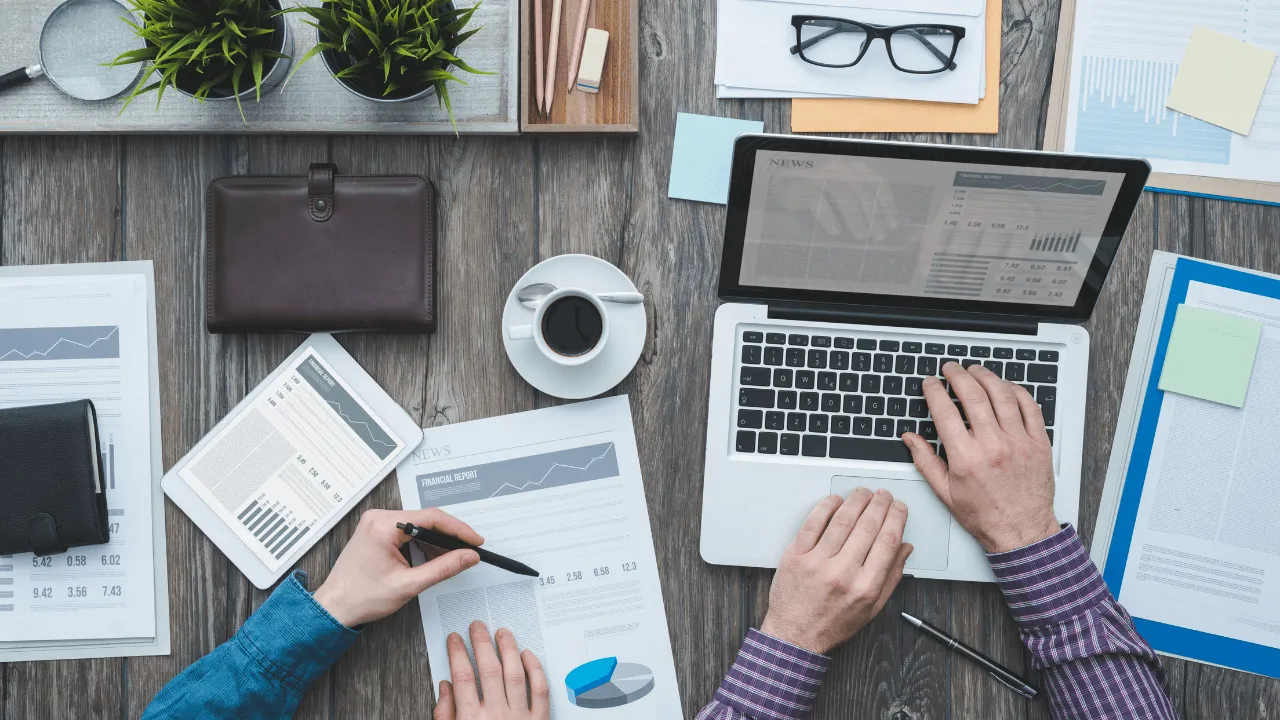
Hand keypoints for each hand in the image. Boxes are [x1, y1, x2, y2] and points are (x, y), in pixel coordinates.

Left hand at [313, 509, 481, 626]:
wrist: (334, 607)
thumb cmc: (362, 597)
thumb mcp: (409, 585)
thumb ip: (443, 568)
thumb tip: (468, 556)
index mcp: (384, 526)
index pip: (431, 518)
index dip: (458, 529)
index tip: (475, 541)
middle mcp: (378, 518)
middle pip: (426, 519)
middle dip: (448, 536)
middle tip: (468, 552)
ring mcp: (376, 523)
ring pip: (418, 525)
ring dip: (435, 541)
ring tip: (450, 559)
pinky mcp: (376, 530)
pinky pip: (407, 531)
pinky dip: (422, 543)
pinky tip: (431, 557)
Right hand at [434, 622, 549, 719]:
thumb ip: (445, 715)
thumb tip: (445, 687)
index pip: (462, 676)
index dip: (457, 653)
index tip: (455, 639)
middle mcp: (495, 717)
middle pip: (488, 670)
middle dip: (481, 643)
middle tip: (477, 626)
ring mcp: (519, 718)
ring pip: (515, 674)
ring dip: (508, 649)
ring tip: (502, 632)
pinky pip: (541, 690)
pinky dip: (535, 670)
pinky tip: (527, 654)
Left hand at [760, 489, 912, 653]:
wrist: (795, 635)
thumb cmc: (832, 623)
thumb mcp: (871, 608)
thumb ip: (892, 577)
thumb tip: (905, 548)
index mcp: (865, 586)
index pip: (887, 541)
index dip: (896, 518)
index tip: (899, 508)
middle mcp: (842, 573)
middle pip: (867, 526)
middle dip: (879, 505)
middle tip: (884, 495)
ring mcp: (817, 562)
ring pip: (842, 520)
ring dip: (856, 500)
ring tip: (863, 493)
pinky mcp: (795, 556)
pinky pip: (812, 524)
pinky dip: (825, 507)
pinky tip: (835, 500)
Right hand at [902, 362, 1059, 552]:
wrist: (1022, 531)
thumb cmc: (985, 515)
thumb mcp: (945, 492)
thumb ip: (925, 460)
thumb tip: (910, 438)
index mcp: (966, 457)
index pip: (945, 411)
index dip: (934, 390)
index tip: (930, 383)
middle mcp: (993, 446)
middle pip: (973, 395)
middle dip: (958, 375)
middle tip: (951, 369)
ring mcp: (1018, 442)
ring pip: (1002, 395)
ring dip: (986, 377)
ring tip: (975, 370)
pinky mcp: (1038, 444)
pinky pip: (1029, 407)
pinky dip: (1016, 391)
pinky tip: (1005, 387)